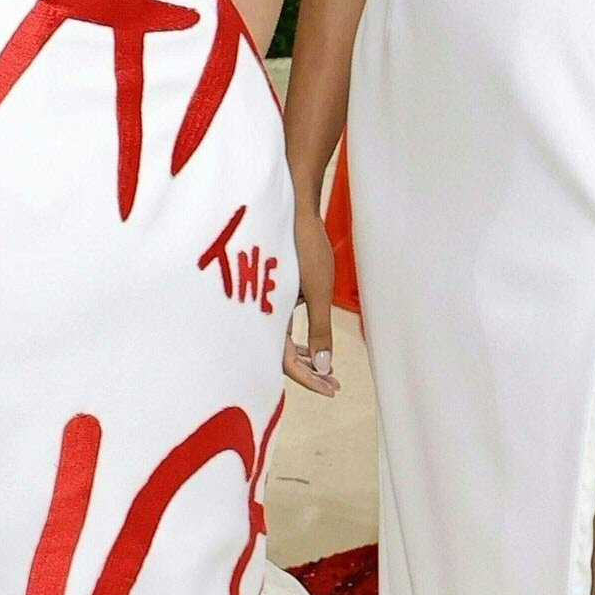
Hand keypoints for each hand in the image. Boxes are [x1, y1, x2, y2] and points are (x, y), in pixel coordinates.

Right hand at [282, 181, 337, 396]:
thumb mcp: (319, 291)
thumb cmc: (305, 246)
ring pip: (281, 341)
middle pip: (281, 356)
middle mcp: (261, 311)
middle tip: (333, 384)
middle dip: (309, 373)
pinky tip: (312, 345)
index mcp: (269, 315)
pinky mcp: (273, 292)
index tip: (330, 389)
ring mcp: (266, 301)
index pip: (285, 362)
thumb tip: (325, 367)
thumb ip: (320, 329)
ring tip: (326, 369)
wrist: (292, 205)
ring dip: (305, 357)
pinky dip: (298, 339)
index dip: (308, 379)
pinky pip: (281, 326)